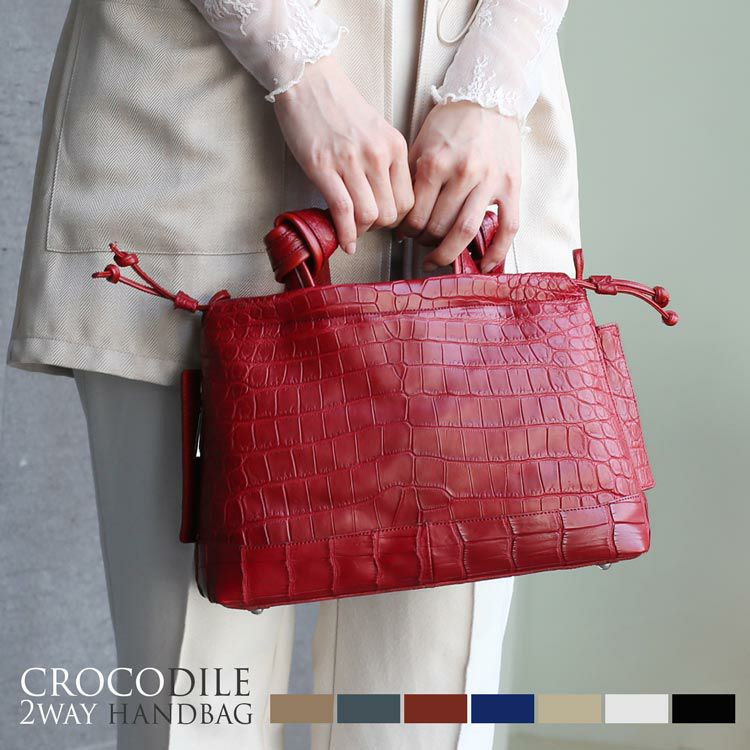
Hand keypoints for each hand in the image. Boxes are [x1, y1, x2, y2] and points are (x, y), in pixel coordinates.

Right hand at [273, 56, 413, 254]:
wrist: (308, 80)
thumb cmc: (339, 108)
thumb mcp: (376, 132)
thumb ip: (385, 163)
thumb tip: (384, 200)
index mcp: (394, 147)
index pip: (408, 201)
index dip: (396, 220)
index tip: (384, 222)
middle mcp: (377, 155)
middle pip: (390, 213)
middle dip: (379, 229)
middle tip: (366, 228)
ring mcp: (350, 162)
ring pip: (369, 216)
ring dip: (361, 232)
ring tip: (352, 231)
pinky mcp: (323, 167)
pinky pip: (342, 211)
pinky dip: (345, 234)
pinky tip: (344, 242)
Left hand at [398, 101, 520, 272]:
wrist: (490, 94)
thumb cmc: (452, 121)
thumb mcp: (420, 143)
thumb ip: (410, 178)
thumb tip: (398, 215)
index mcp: (435, 163)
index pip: (414, 215)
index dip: (406, 232)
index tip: (404, 234)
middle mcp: (463, 173)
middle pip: (437, 227)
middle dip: (424, 241)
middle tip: (421, 241)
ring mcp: (489, 181)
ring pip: (465, 232)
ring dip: (449, 251)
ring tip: (440, 256)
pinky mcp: (512, 186)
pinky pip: (508, 227)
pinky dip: (496, 252)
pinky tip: (484, 265)